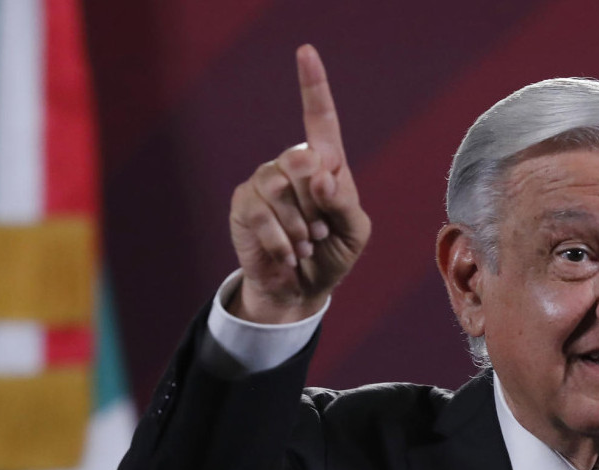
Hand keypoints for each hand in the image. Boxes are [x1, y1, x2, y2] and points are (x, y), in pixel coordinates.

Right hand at [228, 44, 370, 322]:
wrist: (300, 288)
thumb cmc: (332, 255)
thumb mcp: (354, 232)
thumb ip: (344, 202)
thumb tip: (320, 175)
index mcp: (327, 165)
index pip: (320, 118)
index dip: (313, 84)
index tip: (306, 51)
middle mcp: (293, 165)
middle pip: (303, 162)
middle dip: (316, 205)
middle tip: (319, 231)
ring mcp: (265, 182)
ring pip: (280, 189)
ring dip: (299, 226)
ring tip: (305, 244)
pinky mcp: (244, 203)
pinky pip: (261, 212)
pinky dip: (281, 240)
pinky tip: (289, 254)